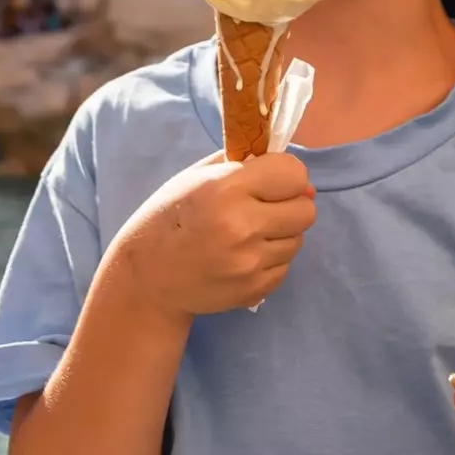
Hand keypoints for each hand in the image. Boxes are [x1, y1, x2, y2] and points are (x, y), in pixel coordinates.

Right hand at [116, 152, 316, 317]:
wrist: (148, 276)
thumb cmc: (171, 217)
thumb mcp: (198, 176)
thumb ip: (245, 164)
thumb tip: (300, 179)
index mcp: (227, 188)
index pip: (294, 174)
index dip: (287, 175)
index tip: (272, 180)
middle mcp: (243, 226)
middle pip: (306, 210)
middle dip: (290, 205)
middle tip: (263, 208)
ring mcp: (251, 262)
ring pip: (298, 239)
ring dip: (280, 234)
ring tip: (248, 234)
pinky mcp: (255, 290)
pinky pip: (286, 266)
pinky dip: (271, 259)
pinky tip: (243, 256)